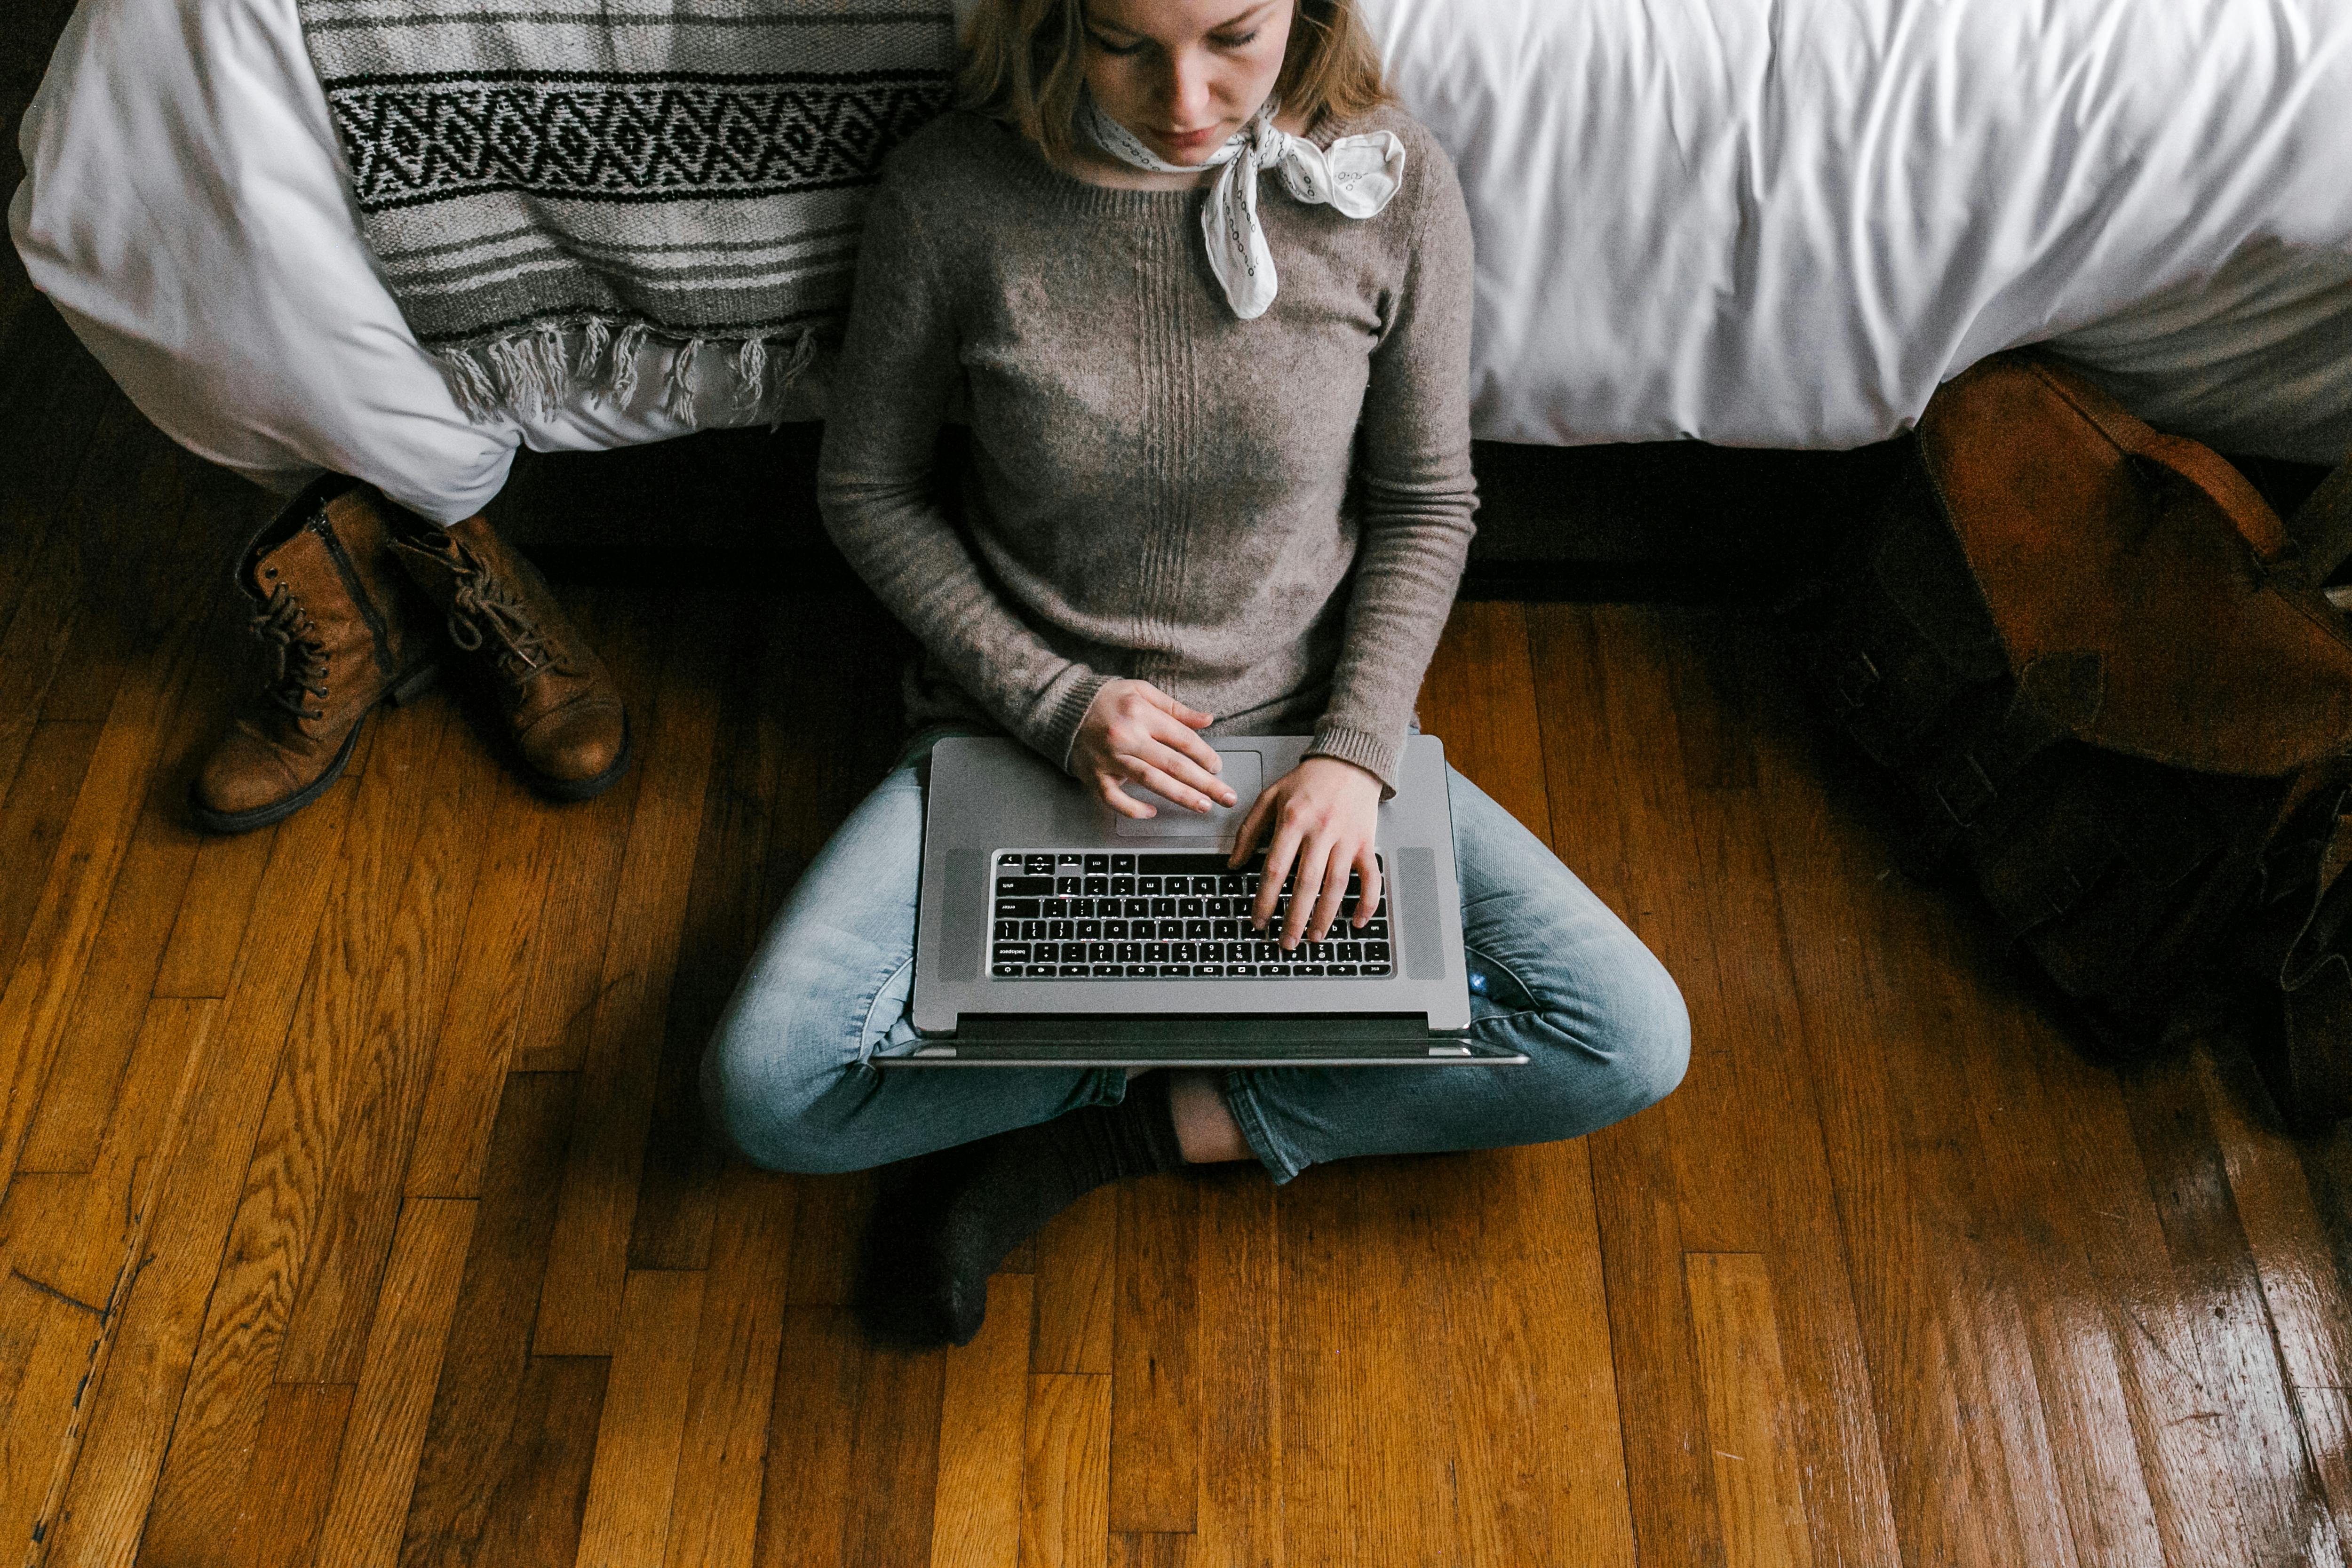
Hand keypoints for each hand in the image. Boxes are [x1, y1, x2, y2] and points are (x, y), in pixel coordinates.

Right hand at [1070, 679, 1239, 818]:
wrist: (1063, 707)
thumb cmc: (1106, 699)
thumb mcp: (1142, 692)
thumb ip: (1176, 709)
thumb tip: (1207, 720)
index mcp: (1141, 713)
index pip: (1182, 739)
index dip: (1204, 755)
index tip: (1217, 767)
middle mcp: (1127, 737)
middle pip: (1173, 764)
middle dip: (1204, 783)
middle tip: (1226, 796)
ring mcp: (1110, 759)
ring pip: (1151, 782)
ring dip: (1180, 796)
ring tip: (1202, 806)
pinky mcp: (1094, 775)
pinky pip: (1115, 798)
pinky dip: (1133, 808)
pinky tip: (1152, 812)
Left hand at [1230, 756, 1382, 946]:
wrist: (1349, 762)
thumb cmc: (1308, 781)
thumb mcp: (1269, 797)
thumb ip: (1249, 830)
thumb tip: (1233, 863)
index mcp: (1293, 820)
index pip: (1276, 869)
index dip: (1265, 899)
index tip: (1258, 920)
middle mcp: (1321, 831)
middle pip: (1306, 884)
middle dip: (1294, 918)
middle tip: (1285, 942)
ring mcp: (1346, 839)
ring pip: (1336, 885)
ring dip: (1326, 916)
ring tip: (1314, 937)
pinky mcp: (1366, 843)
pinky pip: (1371, 877)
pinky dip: (1367, 901)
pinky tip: (1357, 920)